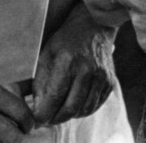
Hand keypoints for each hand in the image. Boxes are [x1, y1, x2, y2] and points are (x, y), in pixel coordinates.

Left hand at [29, 2, 114, 124]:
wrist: (94, 26)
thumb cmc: (66, 39)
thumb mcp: (47, 53)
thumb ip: (40, 80)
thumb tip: (37, 106)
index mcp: (67, 60)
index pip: (55, 95)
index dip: (45, 112)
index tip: (36, 120)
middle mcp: (87, 70)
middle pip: (71, 107)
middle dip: (56, 118)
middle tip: (47, 120)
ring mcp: (101, 76)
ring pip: (84, 109)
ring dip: (70, 116)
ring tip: (59, 113)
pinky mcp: (109, 82)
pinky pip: (95, 105)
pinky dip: (83, 111)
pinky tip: (73, 107)